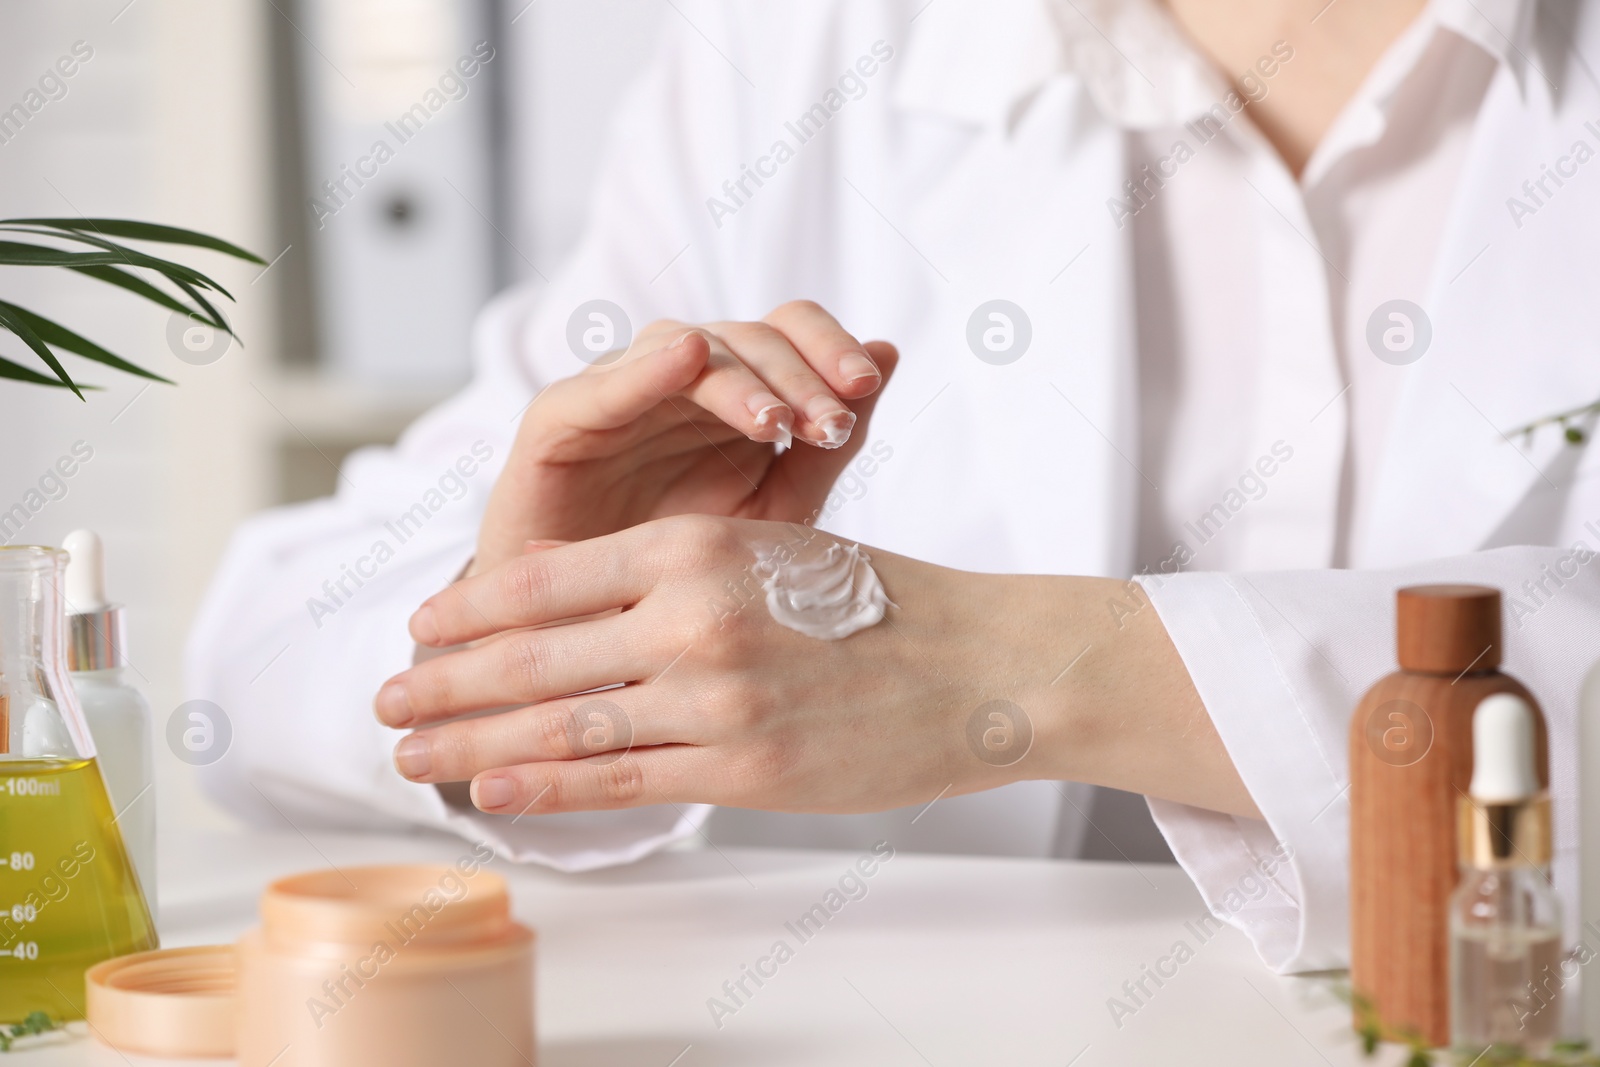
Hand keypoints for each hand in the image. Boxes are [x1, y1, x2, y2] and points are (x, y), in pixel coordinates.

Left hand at [375, 516, 1260, 819]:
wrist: (987, 662)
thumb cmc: (884, 602)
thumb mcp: (777, 550)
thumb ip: (684, 579)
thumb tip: (595, 621)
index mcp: (699, 544)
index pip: (552, 579)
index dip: (474, 606)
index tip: (424, 624)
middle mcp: (694, 614)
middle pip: (536, 652)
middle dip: (444, 680)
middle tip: (384, 698)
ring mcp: (717, 695)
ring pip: (564, 720)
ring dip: (472, 739)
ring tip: (411, 752)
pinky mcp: (745, 767)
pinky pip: (622, 779)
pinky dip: (546, 785)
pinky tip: (493, 788)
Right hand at [473, 302, 897, 573]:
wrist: (594, 640)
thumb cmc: (685, 579)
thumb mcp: (774, 515)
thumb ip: (825, 444)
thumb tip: (888, 352)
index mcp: (737, 395)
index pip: (790, 335)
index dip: (829, 350)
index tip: (864, 391)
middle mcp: (679, 382)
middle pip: (747, 337)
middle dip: (796, 373)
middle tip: (830, 419)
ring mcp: (618, 396)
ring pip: (683, 349)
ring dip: (737, 379)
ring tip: (773, 422)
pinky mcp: (558, 424)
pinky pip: (598, 386)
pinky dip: (642, 369)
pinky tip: (686, 358)